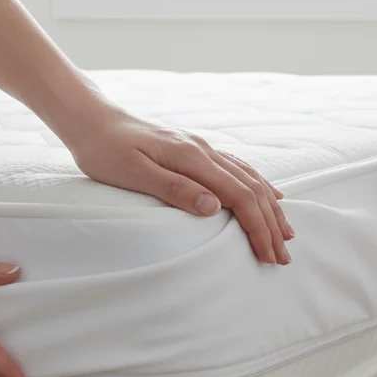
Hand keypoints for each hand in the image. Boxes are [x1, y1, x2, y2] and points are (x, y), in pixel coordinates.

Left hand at [60, 104, 293, 264]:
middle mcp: (203, 150)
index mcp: (192, 158)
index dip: (258, 227)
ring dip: (270, 207)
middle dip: (271, 224)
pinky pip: (238, 169)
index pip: (239, 196)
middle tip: (282, 256)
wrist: (92, 120)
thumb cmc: (105, 150)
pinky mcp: (194, 150)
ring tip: (285, 232)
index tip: (268, 255)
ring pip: (249, 178)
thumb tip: (215, 207)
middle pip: (252, 189)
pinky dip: (259, 185)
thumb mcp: (134, 175)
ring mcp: (201, 148)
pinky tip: (269, 194)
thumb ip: (175, 190)